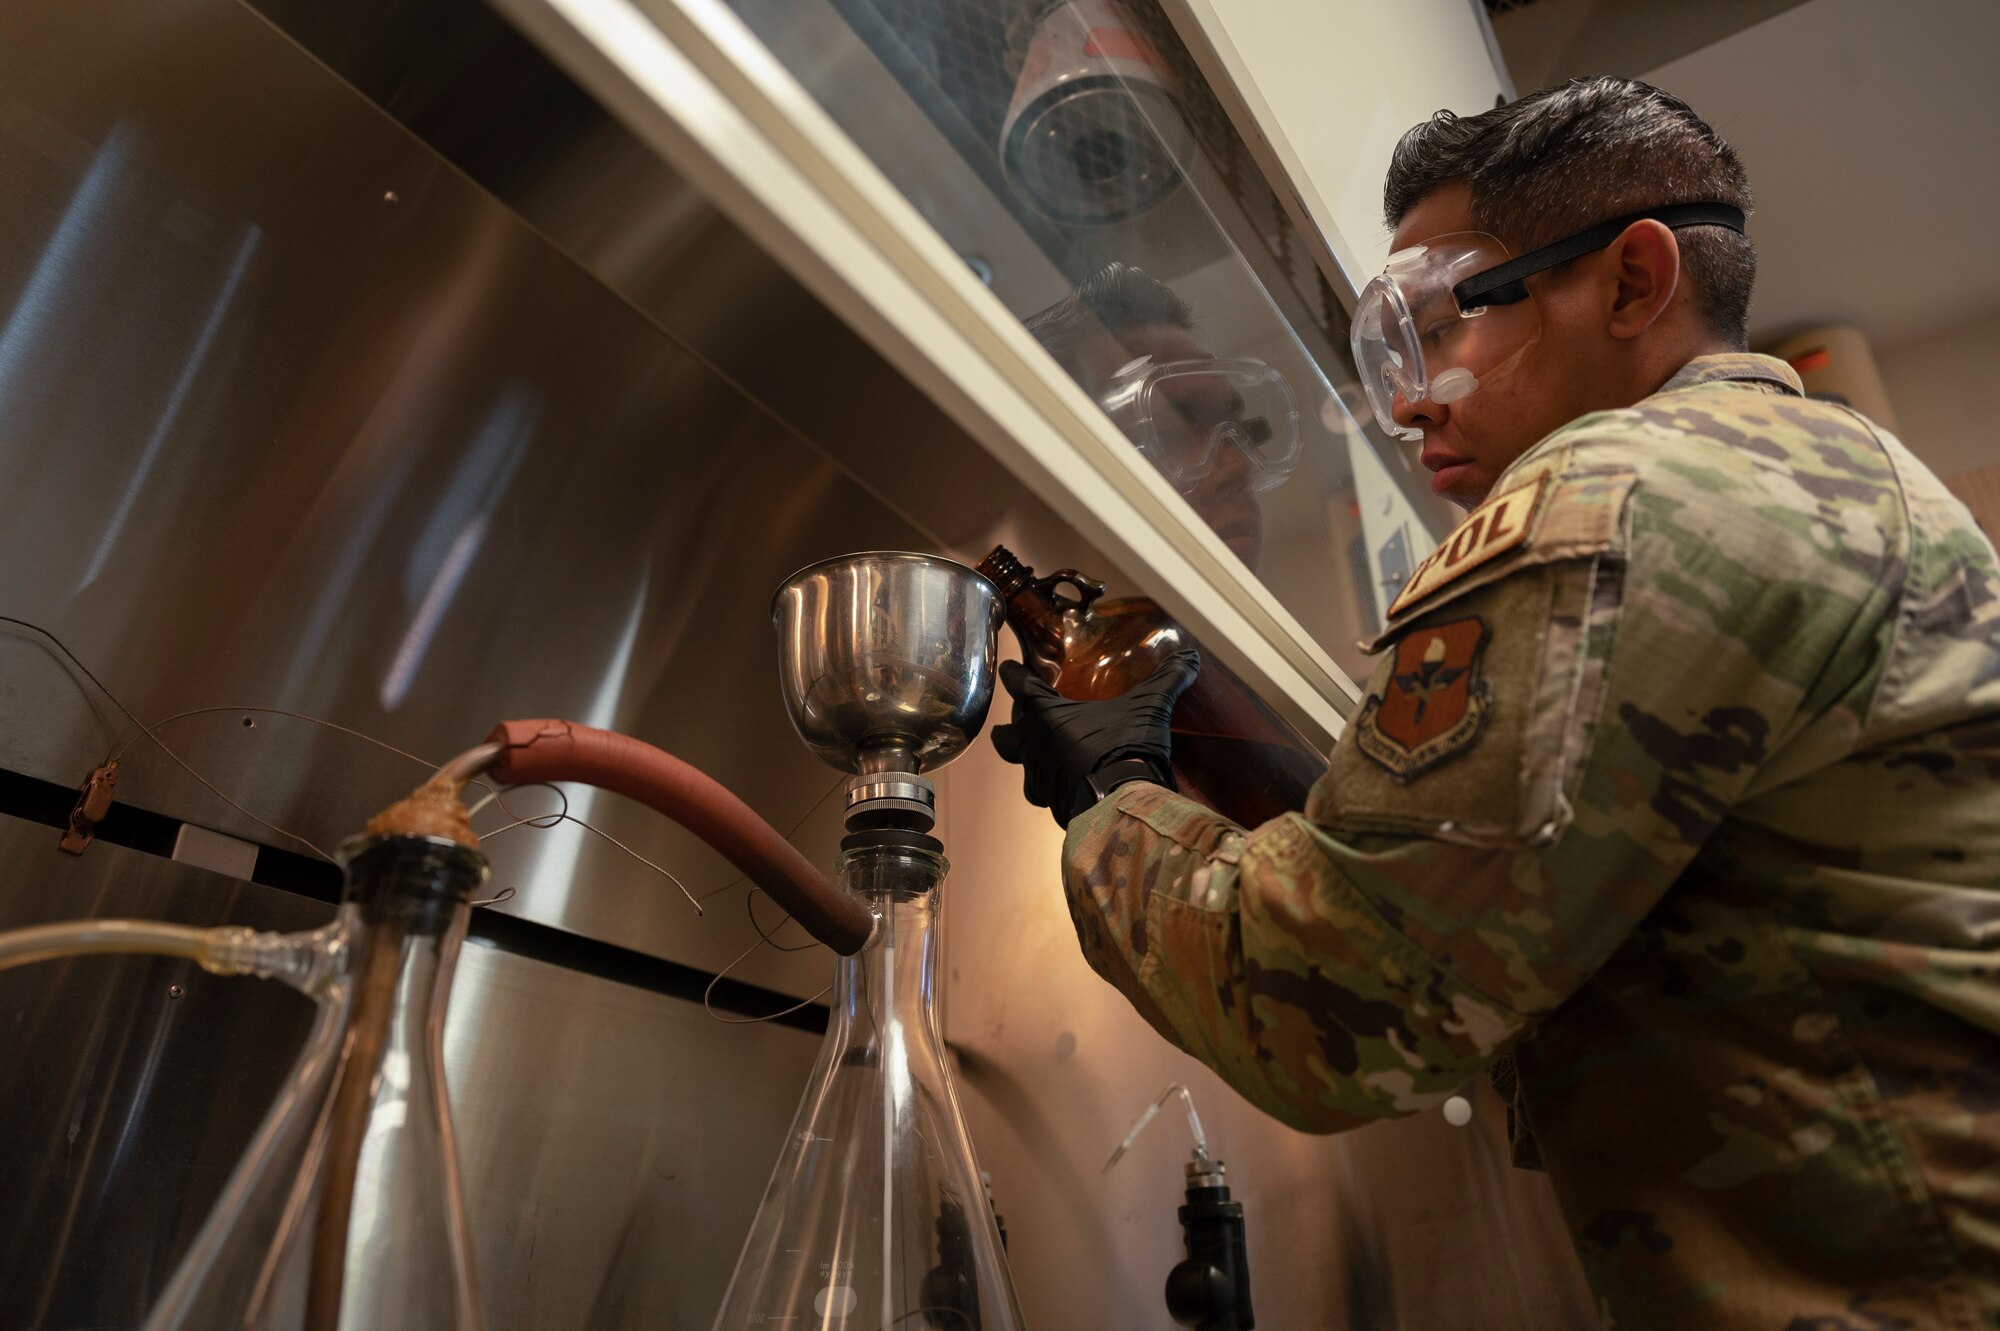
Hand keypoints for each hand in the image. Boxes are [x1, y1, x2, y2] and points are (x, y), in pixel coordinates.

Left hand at [989, 649, 1200, 827]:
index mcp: (1047, 715)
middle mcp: (1034, 747)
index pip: (1020, 687)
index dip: (1013, 676)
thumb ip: (1167, 679)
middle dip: (1009, 731)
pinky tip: (1068, 785)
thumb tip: (1190, 656)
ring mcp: (1040, 779)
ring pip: (1024, 770)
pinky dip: (1053, 787)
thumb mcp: (1150, 706)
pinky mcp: (1052, 805)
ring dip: (1032, 763)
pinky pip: (1046, 794)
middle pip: (1006, 737)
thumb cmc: (1126, 746)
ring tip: (1045, 759)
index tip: (1007, 670)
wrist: (1122, 803)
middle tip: (1015, 726)